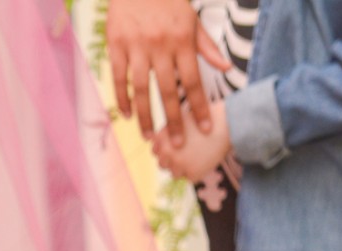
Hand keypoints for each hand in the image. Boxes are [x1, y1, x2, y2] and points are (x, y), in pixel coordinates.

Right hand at [106, 0, 229, 143]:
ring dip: (145, 116)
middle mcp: (160, 45)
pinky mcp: (116, 44)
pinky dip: (122, 98)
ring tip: (149, 136)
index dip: (199, 107)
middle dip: (173, 120)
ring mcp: (136, 46)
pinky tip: (127, 115)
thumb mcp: (191, 19)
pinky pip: (118, 78)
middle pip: (167, 91)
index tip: (205, 129)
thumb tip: (225, 68)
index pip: (193, 81)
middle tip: (176, 145)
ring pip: (140, 89)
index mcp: (181, 40)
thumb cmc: (167, 0)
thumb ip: (206, 46)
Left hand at [152, 100, 230, 182]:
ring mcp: (180, 165)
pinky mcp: (193, 174)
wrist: (227, 124)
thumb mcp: (180, 119)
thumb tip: (154, 146)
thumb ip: (165, 132)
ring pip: (174, 174)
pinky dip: (195, 171)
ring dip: (182, 168)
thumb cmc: (203, 120)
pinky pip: (189, 178)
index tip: (176, 144)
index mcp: (162, 139)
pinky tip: (204, 159)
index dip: (165, 149)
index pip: (155, 151)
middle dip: (172, 160)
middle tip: (187, 151)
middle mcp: (168, 153)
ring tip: (196, 155)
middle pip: (162, 164)